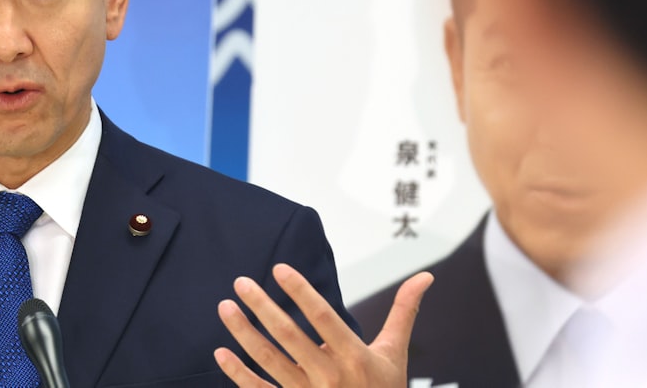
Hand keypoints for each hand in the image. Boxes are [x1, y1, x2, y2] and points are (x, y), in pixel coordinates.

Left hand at [214, 263, 432, 387]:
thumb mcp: (395, 352)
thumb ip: (404, 311)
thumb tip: (425, 276)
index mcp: (354, 356)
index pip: (323, 317)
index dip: (300, 292)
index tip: (279, 270)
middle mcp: (329, 376)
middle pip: (289, 336)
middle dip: (262, 307)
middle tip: (241, 282)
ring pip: (269, 360)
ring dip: (243, 333)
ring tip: (225, 307)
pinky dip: (238, 374)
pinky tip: (221, 352)